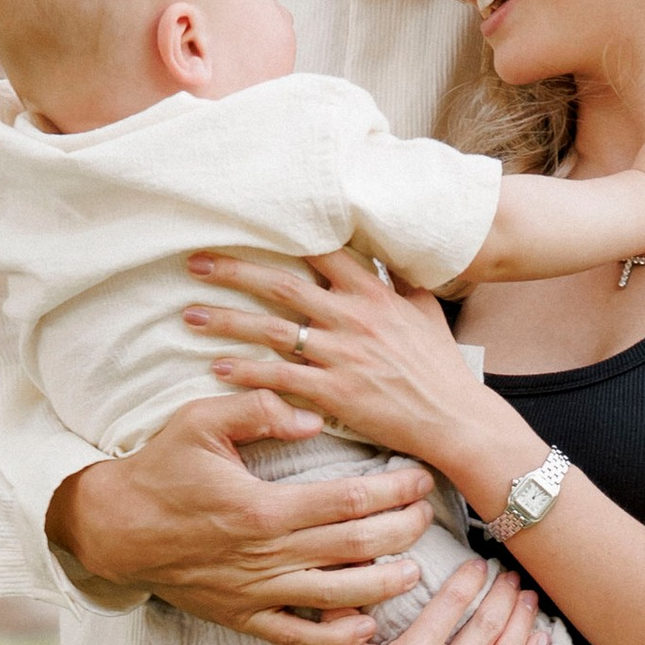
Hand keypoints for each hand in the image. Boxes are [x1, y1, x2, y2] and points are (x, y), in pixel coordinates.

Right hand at [49, 392, 432, 644]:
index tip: (420, 478)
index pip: (349, 500)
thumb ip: (257, 409)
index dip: (394, 490)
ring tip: (415, 571)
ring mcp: (256, 592)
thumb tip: (312, 416)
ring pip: (338, 597)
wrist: (114, 529)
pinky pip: (297, 637)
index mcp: (262, 507)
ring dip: (385, 586)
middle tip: (429, 516)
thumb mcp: (199, 421)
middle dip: (403, 532)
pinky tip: (367, 627)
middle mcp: (266, 555)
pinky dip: (336, 638)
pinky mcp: (243, 617)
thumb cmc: (160, 470)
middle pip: (356, 548)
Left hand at [184, 247, 512, 496]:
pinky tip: (217, 367)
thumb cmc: (439, 367)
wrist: (453, 418)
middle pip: (282, 284)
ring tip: (190, 315)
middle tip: (194, 262)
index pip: (319, 251)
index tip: (243, 225)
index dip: (278, 235)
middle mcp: (353, 318)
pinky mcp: (334, 393)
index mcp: (373, 293)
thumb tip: (388, 250)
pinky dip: (247, 371)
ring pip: (272, 330)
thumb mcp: (425, 310)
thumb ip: (400, 279)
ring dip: (227, 321)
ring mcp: (341, 355)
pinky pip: (280, 377)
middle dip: (234, 271)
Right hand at [283, 557, 548, 644]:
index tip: (479, 562)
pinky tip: (541, 640)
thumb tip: (356, 556)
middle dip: (504, 592)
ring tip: (527, 596)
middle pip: (489, 624)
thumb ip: (346, 602)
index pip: (454, 602)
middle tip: (510, 573)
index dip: (472, 577)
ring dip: (523, 619)